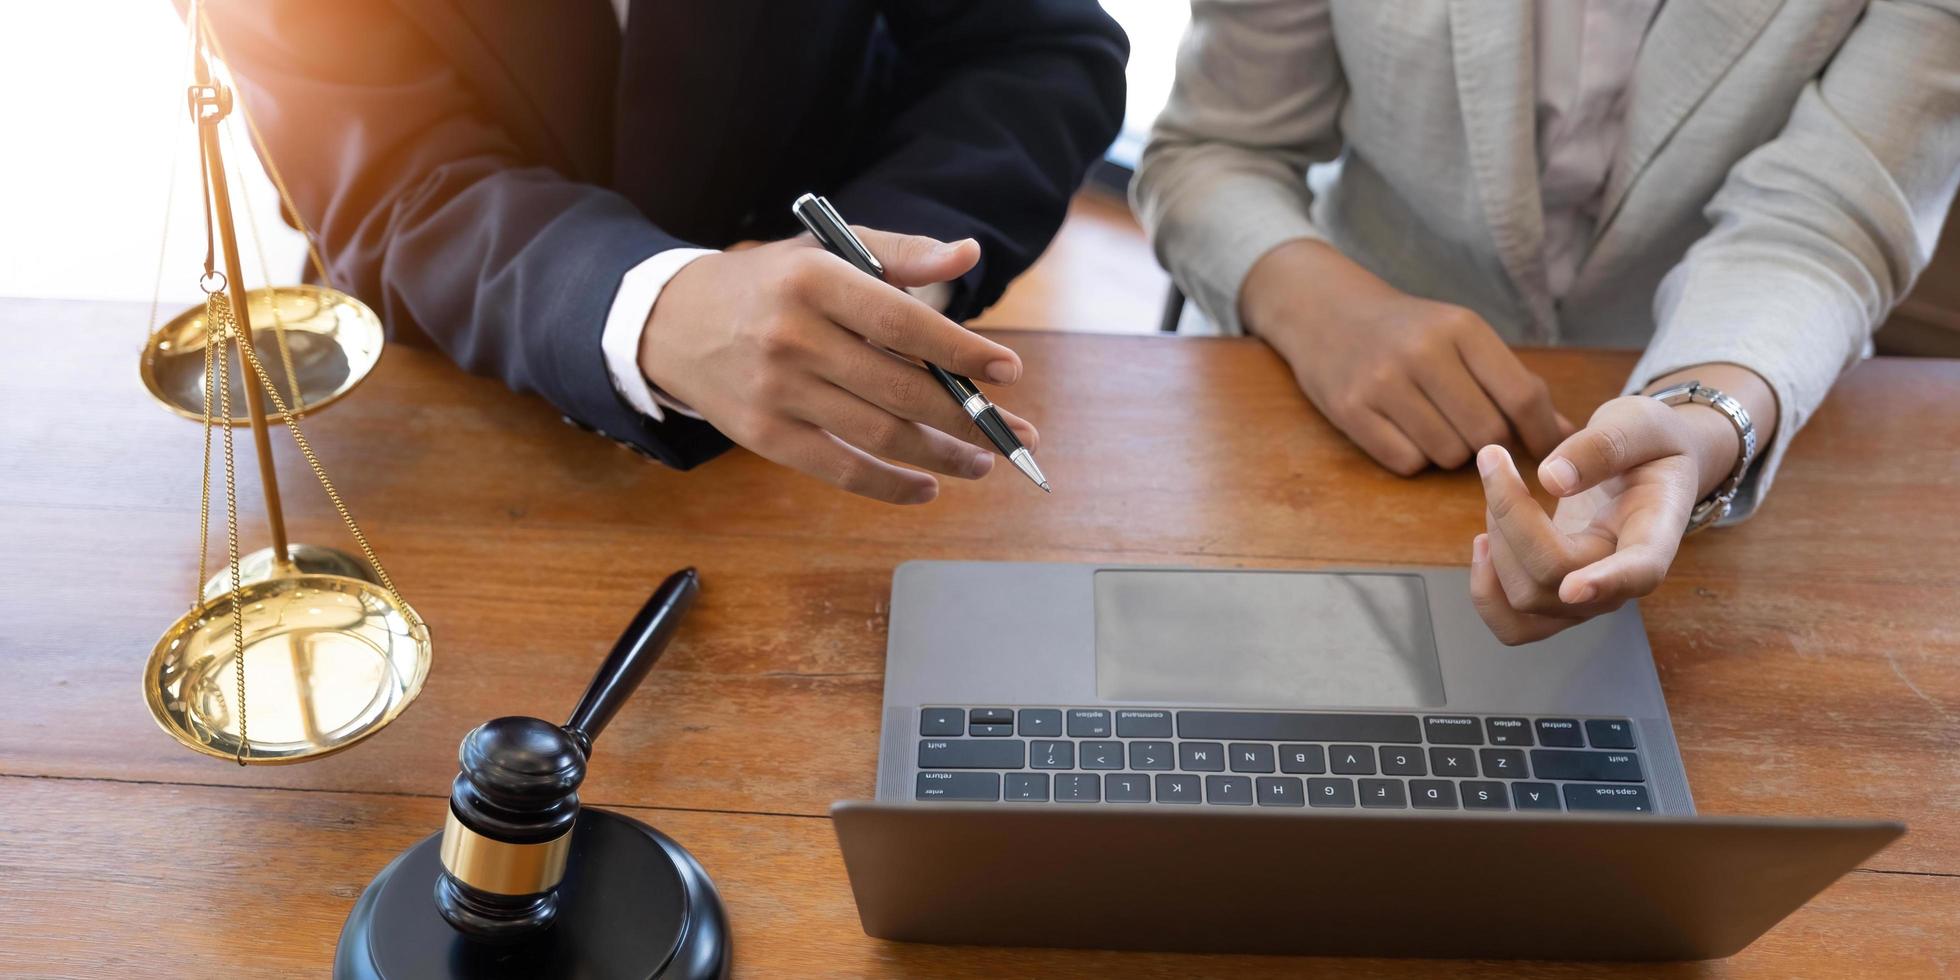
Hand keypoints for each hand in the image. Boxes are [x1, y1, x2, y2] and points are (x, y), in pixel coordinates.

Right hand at [641, 229, 1036, 503]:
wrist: (672, 322)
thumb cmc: (769, 285)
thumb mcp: (824, 252)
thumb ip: (899, 253)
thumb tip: (968, 255)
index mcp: (814, 281)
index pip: (903, 322)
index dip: (961, 351)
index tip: (1008, 371)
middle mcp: (793, 337)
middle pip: (901, 389)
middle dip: (970, 417)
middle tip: (1017, 432)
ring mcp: (776, 391)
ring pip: (879, 434)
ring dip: (943, 456)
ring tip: (982, 460)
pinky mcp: (764, 435)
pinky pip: (841, 471)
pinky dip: (892, 486)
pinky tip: (928, 485)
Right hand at [1241, 240, 1571, 474]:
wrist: (1325, 310)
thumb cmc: (1406, 329)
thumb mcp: (1460, 335)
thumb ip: (1512, 381)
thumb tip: (1566, 433)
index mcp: (1460, 328)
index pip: (1521, 396)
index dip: (1542, 433)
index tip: (1548, 450)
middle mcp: (1422, 352)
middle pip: (1487, 433)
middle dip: (1488, 443)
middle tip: (1471, 429)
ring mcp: (1382, 382)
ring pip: (1448, 454)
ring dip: (1448, 451)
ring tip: (1430, 422)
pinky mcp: (1350, 410)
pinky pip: (1407, 462)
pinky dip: (1412, 456)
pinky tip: (1400, 429)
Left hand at [1468, 391, 1745, 643]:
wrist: (1648, 470)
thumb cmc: (1649, 445)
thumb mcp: (1637, 425)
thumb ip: (1603, 447)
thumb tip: (1551, 479)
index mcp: (1655, 532)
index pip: (1640, 571)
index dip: (1608, 582)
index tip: (1573, 586)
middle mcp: (1623, 580)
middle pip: (1555, 579)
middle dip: (1510, 518)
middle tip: (1495, 459)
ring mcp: (1589, 600)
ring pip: (1526, 600)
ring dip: (1495, 544)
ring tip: (1497, 492)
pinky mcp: (1557, 604)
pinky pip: (1513, 625)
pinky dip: (1486, 588)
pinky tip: (1485, 542)